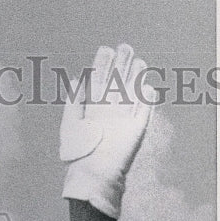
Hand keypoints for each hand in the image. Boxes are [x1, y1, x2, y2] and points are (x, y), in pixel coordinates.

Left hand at [60, 44, 151, 218]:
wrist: (94, 173)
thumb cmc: (78, 151)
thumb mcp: (70, 124)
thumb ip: (74, 101)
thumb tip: (78, 78)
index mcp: (93, 107)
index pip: (101, 80)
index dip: (104, 65)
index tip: (106, 49)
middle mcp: (110, 111)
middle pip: (118, 81)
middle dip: (122, 64)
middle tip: (125, 46)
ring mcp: (124, 119)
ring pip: (132, 92)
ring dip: (136, 76)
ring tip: (137, 60)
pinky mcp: (136, 130)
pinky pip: (144, 111)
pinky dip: (147, 99)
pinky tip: (149, 85)